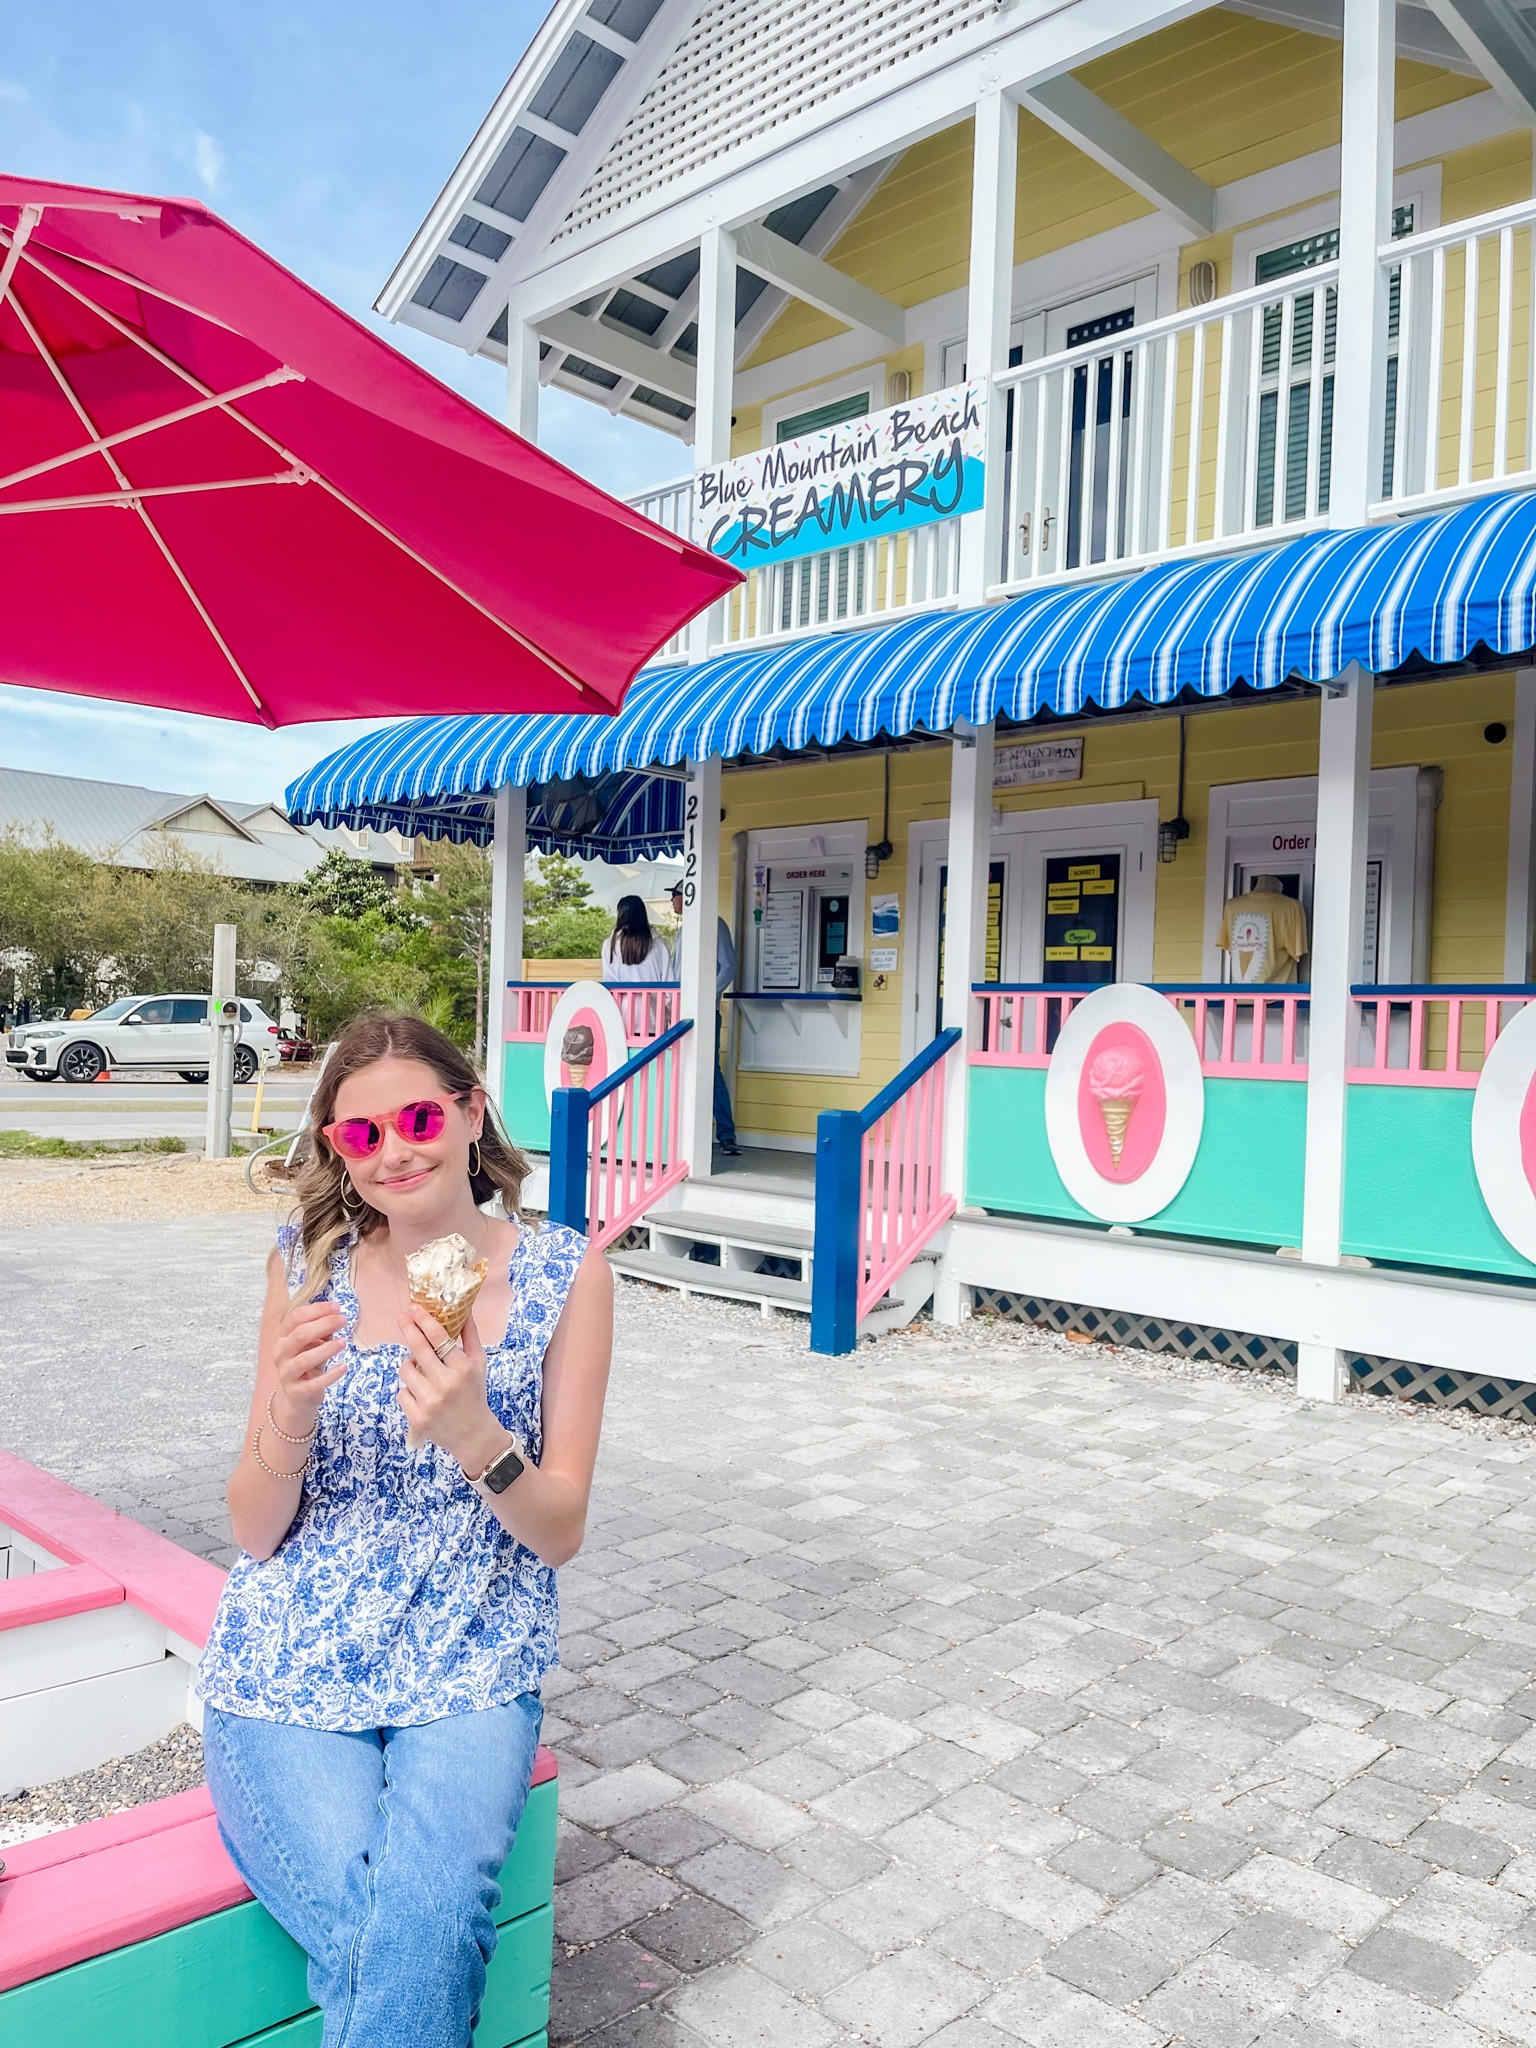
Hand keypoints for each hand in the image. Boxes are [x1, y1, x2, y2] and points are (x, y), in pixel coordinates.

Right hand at [270, 1301, 347, 1435]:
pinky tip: (344, 1367)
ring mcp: (286, 1373)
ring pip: (304, 1360)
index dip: (316, 1310)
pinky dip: (330, 1375)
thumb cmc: (308, 1361)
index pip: (295, 1317)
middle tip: (343, 1321)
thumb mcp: (314, 1343)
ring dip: (326, 1349)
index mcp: (282, 1336)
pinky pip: (313, 1384)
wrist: (298, 1395)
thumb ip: (322, 1330)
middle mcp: (280, 1353)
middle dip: (323, 1325)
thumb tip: (336, 1315)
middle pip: (299, 1335)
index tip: (337, 1307)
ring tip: (343, 1342)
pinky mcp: (296, 1392)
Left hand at [396, 1304, 500, 1467]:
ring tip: (421, 1371)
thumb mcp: (479, 1364)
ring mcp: (430, 1402)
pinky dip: (409, 1391)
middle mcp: (446, 1384)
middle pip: (418, 1349)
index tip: (413, 1307)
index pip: (439, 1338)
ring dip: (410, 1366)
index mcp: (463, 1369)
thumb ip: (470, 1336)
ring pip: (406, 1370)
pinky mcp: (417, 1417)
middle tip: (401, 1317)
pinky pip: (402, 1392)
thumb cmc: (474, 1393)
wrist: (473, 1435)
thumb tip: (463, 1310)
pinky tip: (422, 1395)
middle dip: (408, 1329)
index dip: (424, 1320)